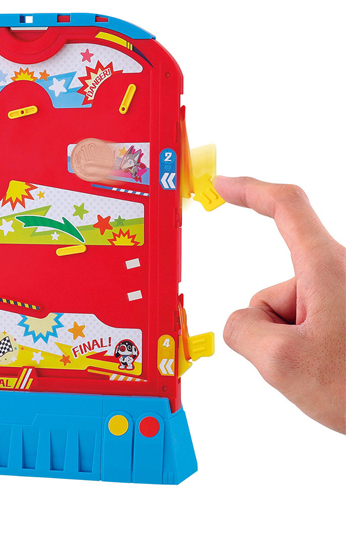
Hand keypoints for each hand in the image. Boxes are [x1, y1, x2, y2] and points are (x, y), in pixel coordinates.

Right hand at [215, 176, 345, 432]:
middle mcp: (341, 275)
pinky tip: (331, 370)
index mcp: (329, 269)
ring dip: (290, 343)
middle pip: (274, 288)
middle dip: (270, 326)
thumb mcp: (283, 362)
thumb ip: (241, 331)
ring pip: (288, 313)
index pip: (285, 208)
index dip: (249, 190)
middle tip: (303, 363)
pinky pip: (305, 324)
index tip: (222, 186)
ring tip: (326, 370)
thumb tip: (240, 323)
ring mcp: (345, 298)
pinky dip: (305, 347)